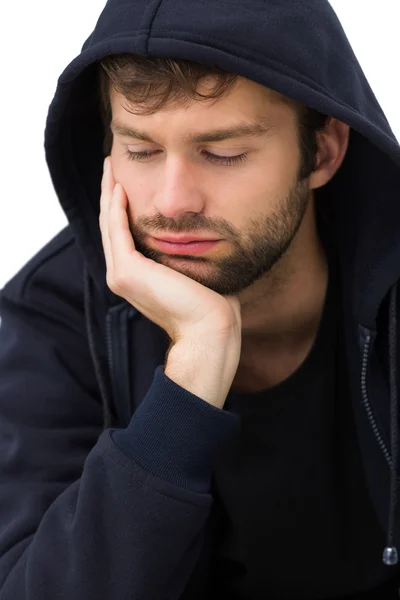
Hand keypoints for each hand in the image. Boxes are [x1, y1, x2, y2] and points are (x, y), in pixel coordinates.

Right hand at [99, 157, 241, 344]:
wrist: (209, 328)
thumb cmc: (210, 304)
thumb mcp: (193, 270)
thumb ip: (183, 253)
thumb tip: (198, 233)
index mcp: (136, 278)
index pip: (122, 235)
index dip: (120, 207)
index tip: (124, 182)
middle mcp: (122, 276)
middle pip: (111, 226)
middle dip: (110, 194)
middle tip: (110, 166)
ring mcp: (120, 275)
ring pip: (109, 225)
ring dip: (108, 194)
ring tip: (110, 168)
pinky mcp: (126, 272)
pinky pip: (117, 230)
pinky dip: (115, 207)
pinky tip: (119, 186)